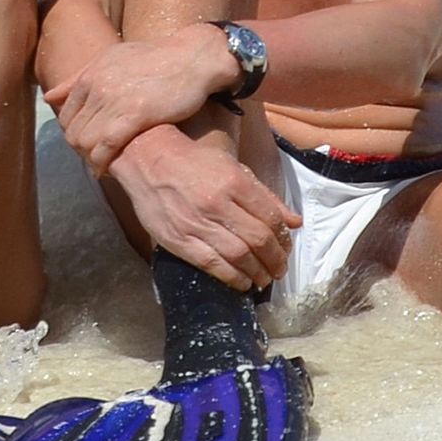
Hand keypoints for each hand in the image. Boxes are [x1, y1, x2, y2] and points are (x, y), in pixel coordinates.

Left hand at [47, 26, 236, 172]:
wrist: (192, 58)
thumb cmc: (156, 59)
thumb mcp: (113, 58)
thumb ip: (79, 77)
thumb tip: (50, 95)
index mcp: (89, 75)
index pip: (65, 116)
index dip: (74, 134)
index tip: (87, 145)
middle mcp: (96, 87)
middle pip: (72, 132)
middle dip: (81, 150)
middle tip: (95, 160)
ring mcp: (114, 101)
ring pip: (84, 142)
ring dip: (90, 159)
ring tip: (102, 166)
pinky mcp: (134, 115)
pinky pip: (105, 147)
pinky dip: (102, 163)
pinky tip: (109, 170)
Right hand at [108, 127, 300, 290]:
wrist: (146, 158)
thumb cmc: (193, 161)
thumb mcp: (233, 168)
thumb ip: (265, 196)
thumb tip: (294, 222)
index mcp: (233, 182)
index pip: (270, 218)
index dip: (284, 238)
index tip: (285, 248)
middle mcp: (216, 204)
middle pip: (258, 240)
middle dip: (275, 260)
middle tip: (279, 269)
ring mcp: (196, 224)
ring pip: (238, 256)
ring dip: (257, 273)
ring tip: (264, 279)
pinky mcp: (178, 240)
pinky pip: (212, 265)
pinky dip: (232, 278)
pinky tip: (241, 282)